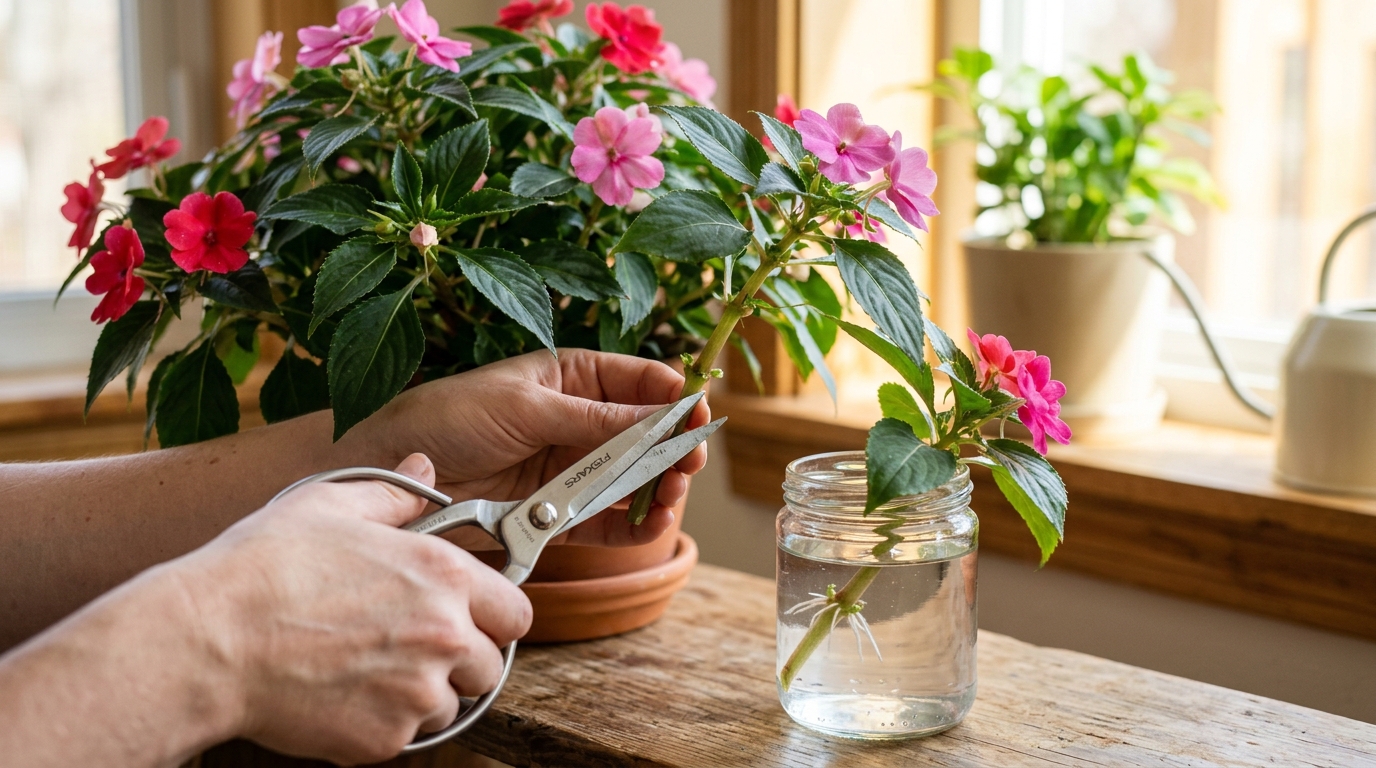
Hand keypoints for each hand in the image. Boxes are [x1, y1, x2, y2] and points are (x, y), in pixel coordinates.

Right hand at [180, 453, 529, 763]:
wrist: (207, 641)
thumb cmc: (265, 568)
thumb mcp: (331, 506)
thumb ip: (393, 495)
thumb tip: (424, 467)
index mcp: (445, 575)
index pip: (517, 612)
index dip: (492, 615)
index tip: (467, 617)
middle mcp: (444, 636)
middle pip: (489, 666)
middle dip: (459, 659)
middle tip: (408, 645)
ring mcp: (417, 694)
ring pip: (450, 705)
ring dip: (421, 694)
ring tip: (366, 666)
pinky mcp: (385, 739)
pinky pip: (405, 736)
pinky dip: (381, 722)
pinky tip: (340, 692)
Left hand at [345, 349, 710, 548]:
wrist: (392, 472)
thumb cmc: (447, 418)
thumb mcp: (523, 405)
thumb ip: (591, 417)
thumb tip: (654, 415)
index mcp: (573, 378)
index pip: (641, 381)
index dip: (674, 395)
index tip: (696, 411)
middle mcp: (581, 424)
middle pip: (648, 436)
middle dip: (675, 448)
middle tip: (688, 462)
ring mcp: (574, 472)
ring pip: (637, 481)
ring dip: (662, 488)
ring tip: (670, 495)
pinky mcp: (562, 518)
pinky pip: (611, 523)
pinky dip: (637, 527)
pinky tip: (652, 524)